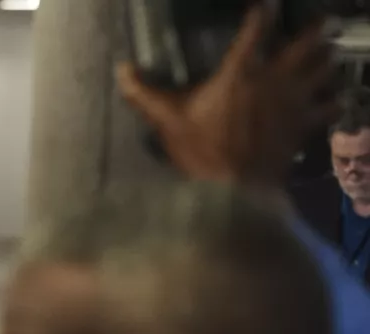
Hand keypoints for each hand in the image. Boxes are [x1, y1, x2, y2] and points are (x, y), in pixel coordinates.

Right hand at [116, 4, 337, 185]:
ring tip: (324, 56)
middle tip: (316, 24)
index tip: (265, 4)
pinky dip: (334, 99)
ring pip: (327, 68)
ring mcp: (296, 102)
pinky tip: (331, 99)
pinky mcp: (306, 125)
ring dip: (327, 60)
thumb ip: (143, 92)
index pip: (257, 28)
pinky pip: (333, 105)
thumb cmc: (200, 152)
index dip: (263, 11)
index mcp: (240, 73)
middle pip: (309, 42)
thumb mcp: (166, 120)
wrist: (234, 191)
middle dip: (315, 29)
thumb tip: (122, 69)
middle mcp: (275, 80)